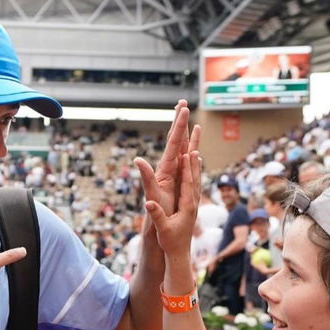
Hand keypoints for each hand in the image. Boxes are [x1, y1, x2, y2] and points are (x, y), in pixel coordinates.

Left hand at [135, 100, 200, 222]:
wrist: (157, 227)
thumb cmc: (156, 214)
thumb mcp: (152, 196)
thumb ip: (146, 178)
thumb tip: (137, 159)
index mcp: (165, 169)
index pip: (173, 142)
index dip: (178, 125)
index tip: (184, 108)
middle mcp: (167, 168)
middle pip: (175, 140)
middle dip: (179, 121)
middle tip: (182, 102)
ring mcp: (172, 173)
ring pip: (180, 148)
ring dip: (185, 132)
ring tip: (188, 116)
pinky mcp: (177, 180)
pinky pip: (185, 160)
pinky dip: (189, 149)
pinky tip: (192, 144)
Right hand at [144, 150, 201, 258]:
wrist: (179, 254)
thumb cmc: (170, 242)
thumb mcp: (162, 228)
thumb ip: (156, 215)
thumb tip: (148, 203)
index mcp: (187, 206)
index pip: (188, 183)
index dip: (187, 167)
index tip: (187, 152)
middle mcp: (193, 204)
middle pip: (196, 178)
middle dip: (195, 160)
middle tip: (195, 144)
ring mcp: (194, 206)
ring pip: (197, 181)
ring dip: (196, 166)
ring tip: (196, 152)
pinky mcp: (191, 208)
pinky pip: (195, 188)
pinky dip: (194, 176)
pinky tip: (194, 172)